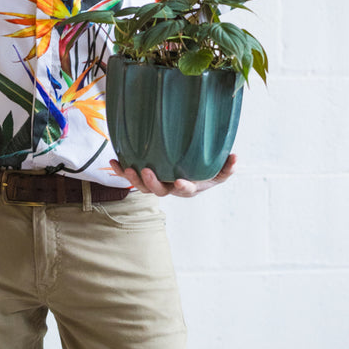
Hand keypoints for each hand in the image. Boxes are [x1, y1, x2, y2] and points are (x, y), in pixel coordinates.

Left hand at [109, 152, 236, 197]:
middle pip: (158, 191)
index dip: (183, 187)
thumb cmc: (207, 171)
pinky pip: (131, 175)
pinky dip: (121, 171)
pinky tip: (113, 161)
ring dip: (133, 179)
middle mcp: (170, 188)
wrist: (191, 172)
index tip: (179, 181)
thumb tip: (236, 157)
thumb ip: (228, 166)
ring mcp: (157, 183)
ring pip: (143, 187)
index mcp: (189, 187)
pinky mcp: (145, 176)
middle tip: (145, 170)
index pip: (186, 190)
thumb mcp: (220, 170)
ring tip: (127, 168)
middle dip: (151, 183)